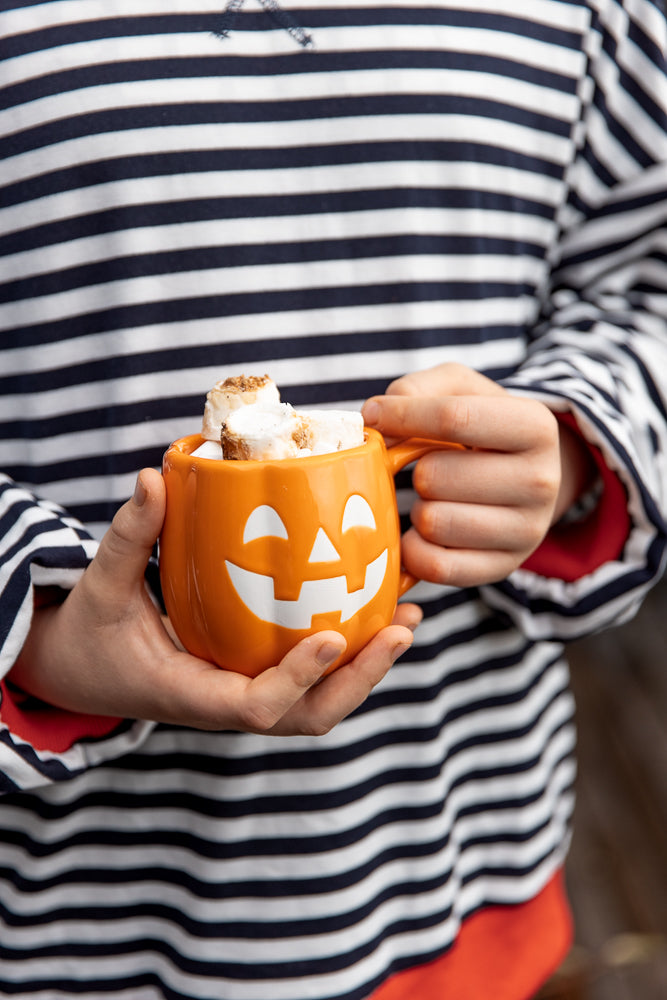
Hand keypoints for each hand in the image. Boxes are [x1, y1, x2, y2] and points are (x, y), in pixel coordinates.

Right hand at [10, 469, 419, 736]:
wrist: (81, 671)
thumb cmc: (90, 633)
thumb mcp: (103, 585)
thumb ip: (129, 535)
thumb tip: (153, 476)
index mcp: (190, 695)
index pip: (255, 707)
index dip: (297, 679)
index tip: (331, 635)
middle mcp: (227, 705)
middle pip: (308, 716)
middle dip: (360, 678)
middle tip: (401, 627)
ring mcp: (245, 696)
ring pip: (319, 704)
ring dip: (367, 668)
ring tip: (408, 617)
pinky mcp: (254, 679)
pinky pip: (311, 680)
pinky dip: (350, 654)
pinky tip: (380, 610)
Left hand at [362, 363, 595, 587]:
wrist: (526, 478)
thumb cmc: (481, 426)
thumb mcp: (460, 388)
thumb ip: (415, 389)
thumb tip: (376, 419)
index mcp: (536, 426)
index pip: (454, 417)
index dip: (402, 416)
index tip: (375, 417)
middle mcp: (542, 481)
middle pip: (436, 475)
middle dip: (415, 470)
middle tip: (429, 470)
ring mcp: (527, 531)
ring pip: (433, 522)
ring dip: (419, 509)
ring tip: (437, 499)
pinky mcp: (503, 568)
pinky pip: (435, 566)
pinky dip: (414, 549)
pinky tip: (423, 533)